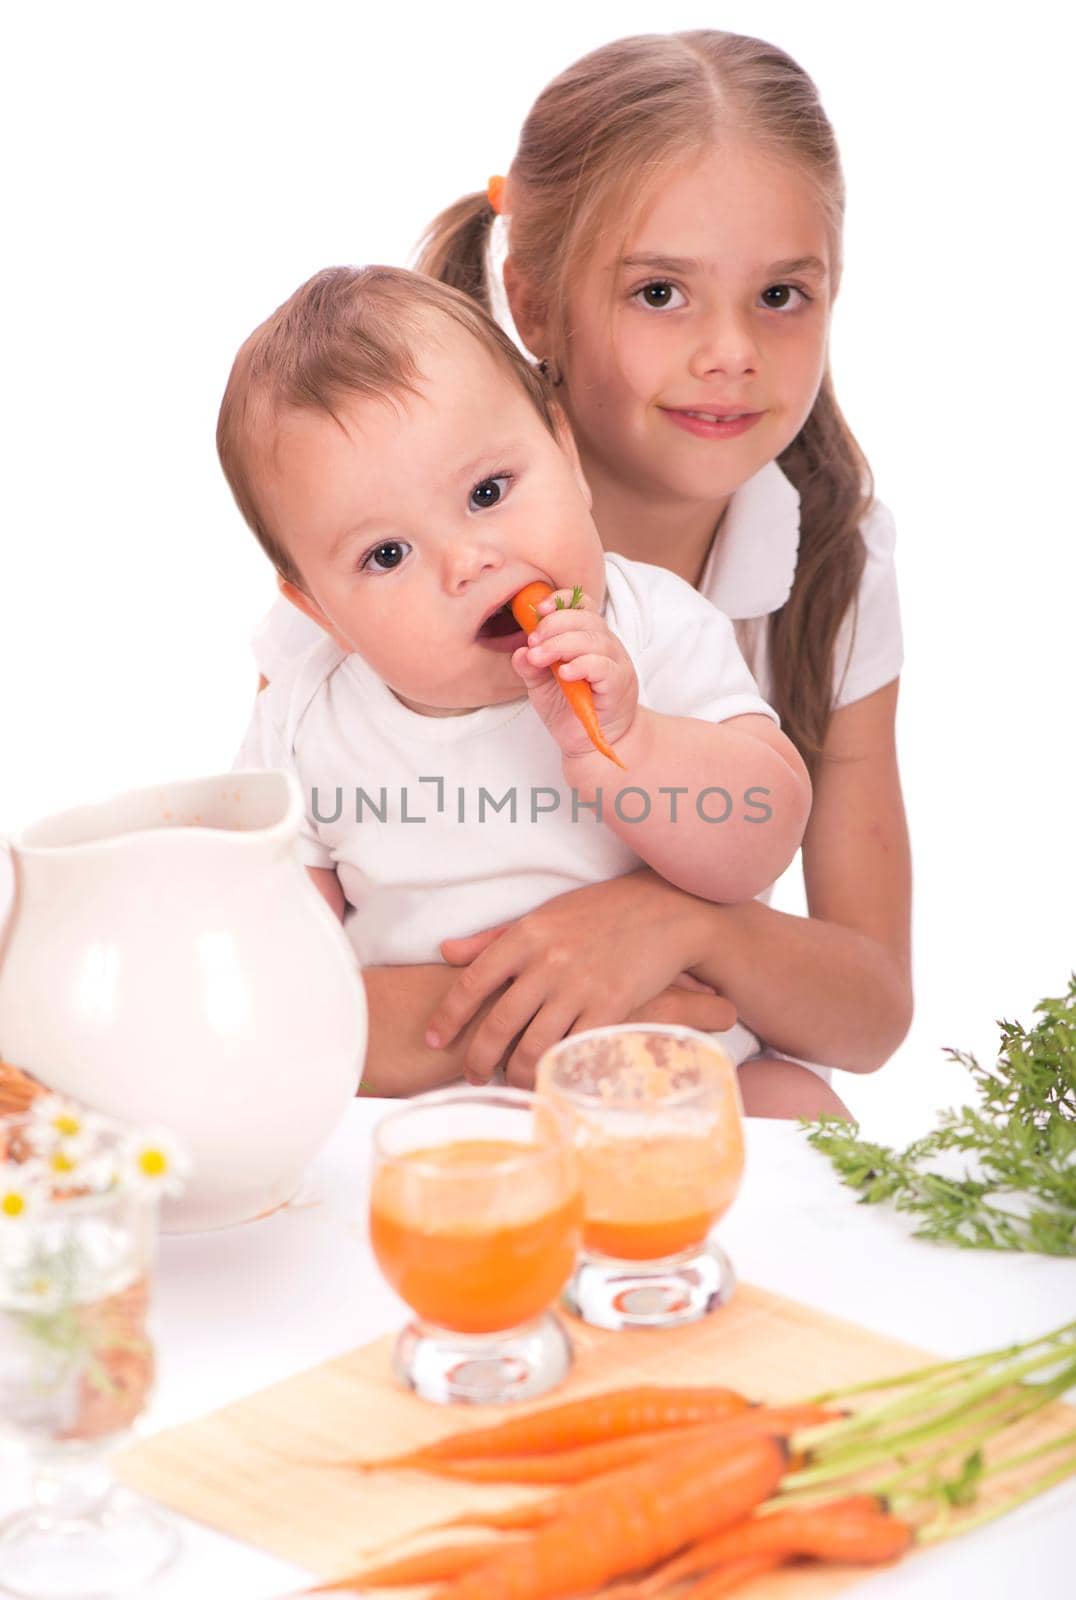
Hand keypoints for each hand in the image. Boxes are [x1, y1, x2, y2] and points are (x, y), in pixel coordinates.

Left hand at [424, 870, 733, 1085]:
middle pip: (499, 1023)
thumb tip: (446, 952)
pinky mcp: (610, 1007)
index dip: (448, 1016)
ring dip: (515, 1073)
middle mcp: (547, 962)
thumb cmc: (600, 911)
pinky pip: (574, 1050)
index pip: (473, 982)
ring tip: (508, 1082)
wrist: (664, 911)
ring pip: (534, 1046)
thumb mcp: (542, 914)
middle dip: (478, 1057)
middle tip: (472, 1074)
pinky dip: (557, 1072)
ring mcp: (579, 986)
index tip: (434, 1040)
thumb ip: (492, 937)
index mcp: (526, 936)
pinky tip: (548, 1080)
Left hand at [510, 587, 637, 761]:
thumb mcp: (541, 685)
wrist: (592, 743)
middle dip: (554, 625)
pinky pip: (603, 667)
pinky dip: (582, 665)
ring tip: (540, 657)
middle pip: (585, 619)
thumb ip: (530, 666)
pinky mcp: (618, 685)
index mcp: (589, 638)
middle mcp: (606, 645)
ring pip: (593, 640)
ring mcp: (615, 664)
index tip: (538, 610)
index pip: (581, 606)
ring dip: (561, 644)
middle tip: (533, 641)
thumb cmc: (569, 709)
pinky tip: (563, 673)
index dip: (561, 601)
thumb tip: (520, 651)